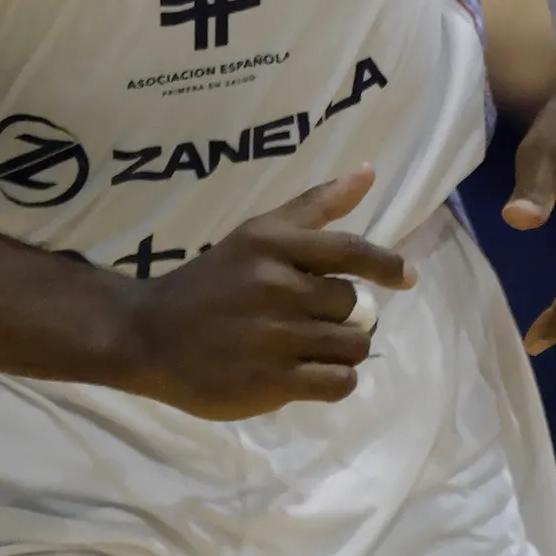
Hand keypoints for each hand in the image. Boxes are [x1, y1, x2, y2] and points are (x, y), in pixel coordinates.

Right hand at [118, 167, 415, 419]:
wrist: (149, 334)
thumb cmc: (211, 281)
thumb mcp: (257, 234)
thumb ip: (316, 206)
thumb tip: (369, 172)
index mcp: (272, 245)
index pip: (348, 251)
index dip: (385, 264)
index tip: (406, 276)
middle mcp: (276, 287)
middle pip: (353, 305)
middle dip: (348, 314)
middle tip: (322, 318)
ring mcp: (274, 337)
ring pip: (352, 346)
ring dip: (344, 348)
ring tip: (316, 346)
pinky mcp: (272, 382)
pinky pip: (338, 383)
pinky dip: (335, 379)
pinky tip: (312, 372)